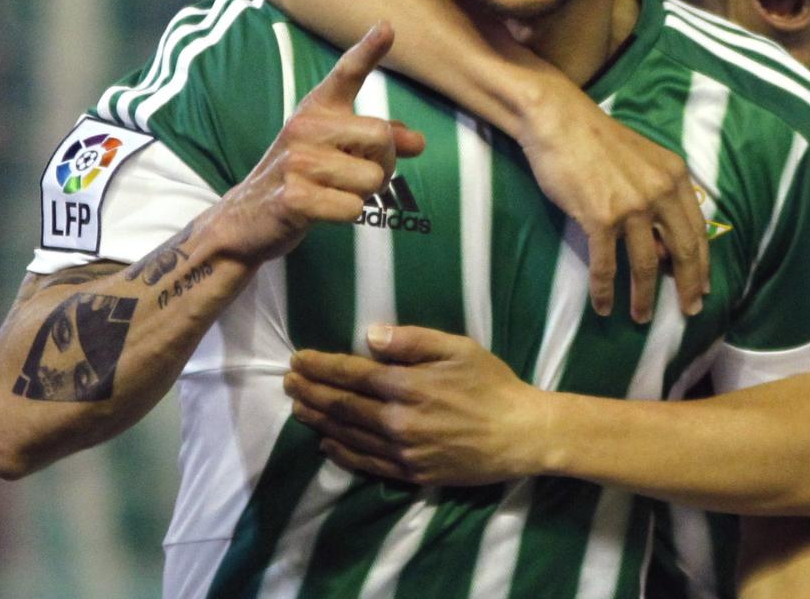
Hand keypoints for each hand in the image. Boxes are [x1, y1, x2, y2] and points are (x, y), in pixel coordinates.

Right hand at [210, 23, 425, 263]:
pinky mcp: (294, 197)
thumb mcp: (336, 151)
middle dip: (383, 164)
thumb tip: (419, 142)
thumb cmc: (302, 179)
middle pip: (381, 136)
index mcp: (316, 110)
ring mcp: (296, 161)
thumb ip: (380, 144)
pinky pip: (354, 208)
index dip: (368, 50)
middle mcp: (304, 127)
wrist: (248, 218)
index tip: (388, 27)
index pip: (346, 74)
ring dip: (363, 195)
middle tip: (358, 175)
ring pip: (372, 178)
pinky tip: (320, 210)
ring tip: (332, 193)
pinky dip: (347, 215)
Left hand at [283, 324, 552, 484]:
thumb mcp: (458, 349)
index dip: (321, 366)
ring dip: (319, 420)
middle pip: (342, 406)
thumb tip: (370, 335)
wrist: (520, 435)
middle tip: (288, 382)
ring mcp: (403, 452)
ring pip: (348, 435)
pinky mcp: (412, 474)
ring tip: (297, 408)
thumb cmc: (492, 384)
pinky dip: (342, 453)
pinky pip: (368, 464)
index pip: (351, 374)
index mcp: (407, 386)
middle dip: (311, 391)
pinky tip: (327, 443)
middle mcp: (398, 422)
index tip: (298, 359)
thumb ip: (412, 341)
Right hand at [514, 87, 708, 321]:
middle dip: (687, 287)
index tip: (704, 287)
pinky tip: (603, 306)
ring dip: (644, 297)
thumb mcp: (644, 161)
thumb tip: (662, 243)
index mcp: (674, 177)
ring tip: (641, 317)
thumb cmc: (597, 141)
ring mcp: (630, 206)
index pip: (697, 230)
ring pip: (645, 264)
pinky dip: (604, 291)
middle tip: (689, 311)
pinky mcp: (599, 217)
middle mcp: (659, 192)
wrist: (559, 121)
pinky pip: (605, 265)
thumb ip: (659, 195)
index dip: (702, 264)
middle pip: (683, 251)